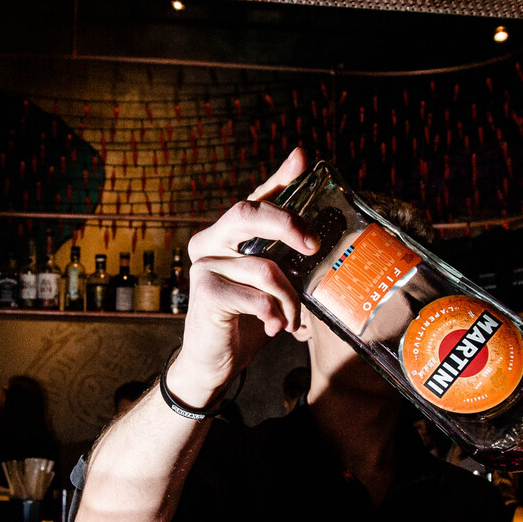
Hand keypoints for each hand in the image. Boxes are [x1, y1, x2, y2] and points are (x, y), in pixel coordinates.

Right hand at [167, 149, 319, 405]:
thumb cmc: (249, 319)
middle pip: (247, 213)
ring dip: (290, 299)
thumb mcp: (275, 287)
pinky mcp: (204, 291)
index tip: (303, 159)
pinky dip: (274, 314)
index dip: (281, 177)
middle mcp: (212, 241)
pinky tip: (274, 327)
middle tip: (313, 245)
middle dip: (286, 222)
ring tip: (292, 320)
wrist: (216, 361)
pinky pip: (256, 296)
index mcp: (231, 234)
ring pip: (265, 268)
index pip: (258, 198)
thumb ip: (291, 263)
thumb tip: (318, 245)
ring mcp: (205, 265)